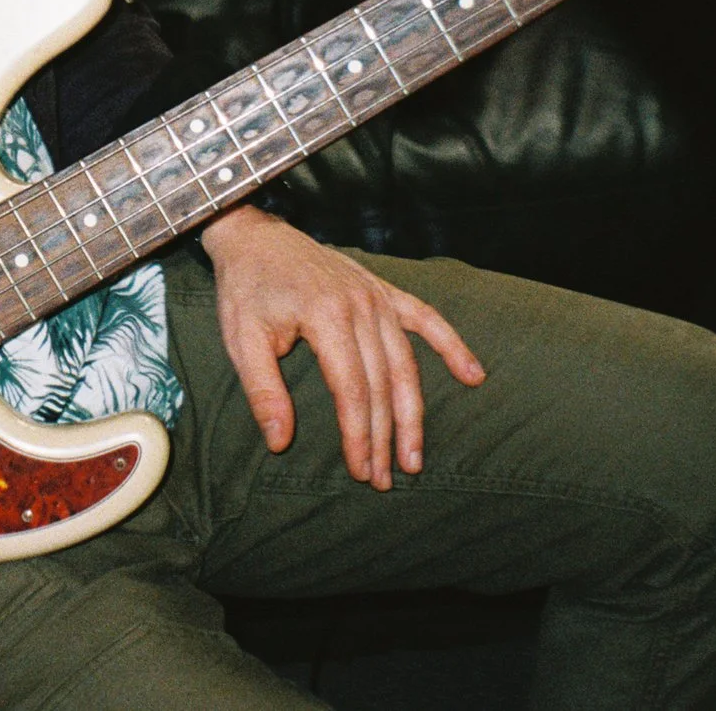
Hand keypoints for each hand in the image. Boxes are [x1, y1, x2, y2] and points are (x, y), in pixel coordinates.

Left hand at [199, 206, 485, 487]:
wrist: (254, 236)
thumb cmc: (245, 289)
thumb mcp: (242, 338)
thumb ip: (262, 390)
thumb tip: (280, 442)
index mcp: (326, 316)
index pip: (352, 389)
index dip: (358, 434)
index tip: (361, 470)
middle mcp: (360, 306)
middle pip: (383, 384)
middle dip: (386, 437)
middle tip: (387, 480)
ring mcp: (376, 296)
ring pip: (406, 364)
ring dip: (414, 413)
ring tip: (415, 456)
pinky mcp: (382, 290)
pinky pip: (426, 318)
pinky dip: (452, 346)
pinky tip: (473, 375)